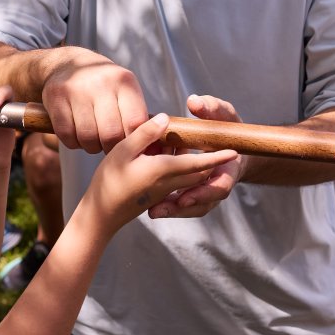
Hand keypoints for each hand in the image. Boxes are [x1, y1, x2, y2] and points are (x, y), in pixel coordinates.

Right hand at [42, 53, 148, 153]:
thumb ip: (137, 114)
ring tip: (93, 140)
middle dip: (111, 147)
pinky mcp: (56, 97)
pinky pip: (66, 135)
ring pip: (88, 137)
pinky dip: (73, 143)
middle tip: (109, 146)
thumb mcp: (124, 89)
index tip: (128, 144)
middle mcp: (102, 83)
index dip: (133, 141)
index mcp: (124, 81)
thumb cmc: (103, 86)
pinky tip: (77, 135)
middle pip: (111, 134)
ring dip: (91, 147)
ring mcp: (77, 89)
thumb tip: (153, 148)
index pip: (135, 123)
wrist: (68, 65)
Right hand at [83, 114, 238, 233]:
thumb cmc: (108, 181)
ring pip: (189, 177)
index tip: (233, 150)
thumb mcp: (123, 151)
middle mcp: (170, 183)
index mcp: (164, 171)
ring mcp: (165, 192)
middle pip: (199, 170)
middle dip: (210, 158)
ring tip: (184, 144)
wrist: (100, 215)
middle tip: (214, 139)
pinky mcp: (159, 197)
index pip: (199, 163)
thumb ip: (146, 134)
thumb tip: (166, 118)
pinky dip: (181, 169)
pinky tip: (164, 155)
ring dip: (194, 163)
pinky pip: (179, 182)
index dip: (217, 157)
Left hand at [144, 93, 247, 218]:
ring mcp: (207, 189)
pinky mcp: (195, 189)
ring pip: (193, 207)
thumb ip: (211, 107)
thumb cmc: (227, 126)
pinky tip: (150, 205)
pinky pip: (184, 202)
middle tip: (158, 210)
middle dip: (180, 208)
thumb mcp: (223, 114)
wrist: (231, 140)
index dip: (204, 193)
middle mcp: (219, 182)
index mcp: (229, 168)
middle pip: (203, 204)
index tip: (184, 198)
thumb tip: (193, 101)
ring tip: (152, 212)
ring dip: (173, 211)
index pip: (220, 187)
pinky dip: (170, 204)